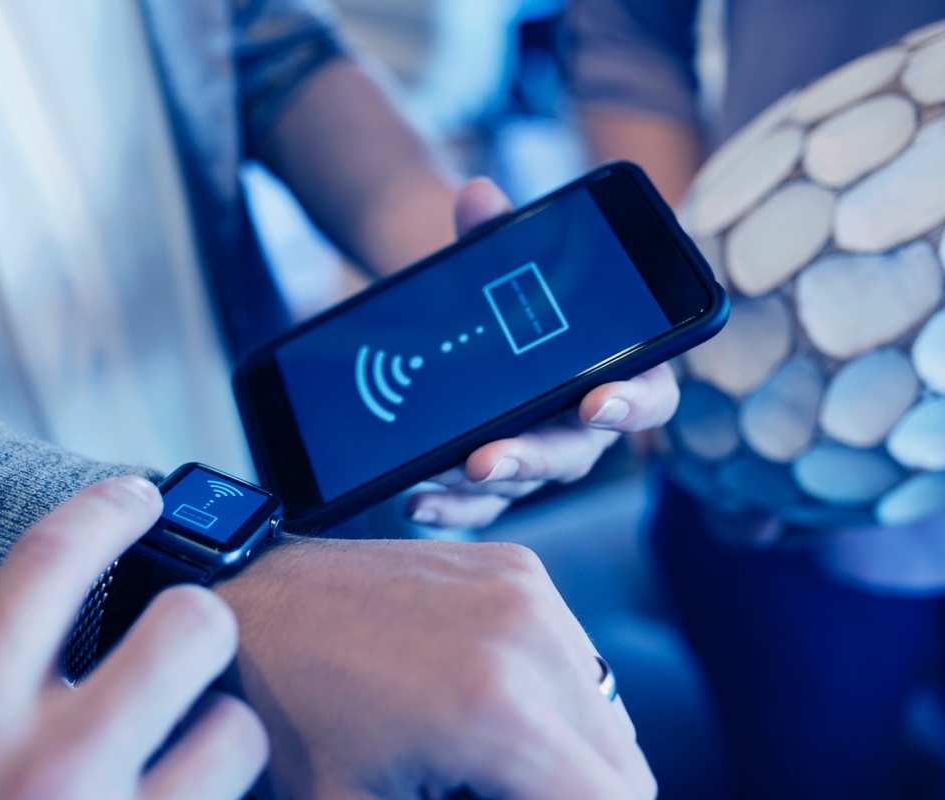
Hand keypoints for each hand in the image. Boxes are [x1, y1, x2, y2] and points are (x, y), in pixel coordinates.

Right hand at [0, 477, 267, 799]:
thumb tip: (35, 625)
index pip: (50, 563)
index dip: (104, 508)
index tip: (136, 495)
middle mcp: (51, 770)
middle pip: (190, 623)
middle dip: (194, 625)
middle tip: (182, 646)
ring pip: (239, 728)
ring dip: (220, 739)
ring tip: (182, 763)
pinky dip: (219, 799)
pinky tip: (185, 798)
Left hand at [215, 536, 655, 798]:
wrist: (249, 610)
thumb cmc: (290, 723)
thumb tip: (521, 798)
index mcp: (496, 712)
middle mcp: (527, 636)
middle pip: (626, 768)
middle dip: (572, 796)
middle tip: (493, 793)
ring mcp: (525, 589)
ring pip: (610, 715)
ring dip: (570, 756)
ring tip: (486, 762)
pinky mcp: (516, 566)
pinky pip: (577, 659)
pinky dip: (553, 700)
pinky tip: (485, 709)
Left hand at [405, 178, 680, 528]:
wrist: (458, 322)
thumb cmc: (503, 293)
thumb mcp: (498, 262)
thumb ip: (495, 234)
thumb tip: (476, 196)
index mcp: (618, 369)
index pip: (650, 397)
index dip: (633, 405)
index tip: (598, 402)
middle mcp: (585, 422)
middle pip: (577, 453)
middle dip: (533, 456)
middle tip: (490, 458)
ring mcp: (541, 453)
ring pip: (525, 482)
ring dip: (482, 482)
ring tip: (438, 473)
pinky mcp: (498, 475)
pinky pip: (483, 505)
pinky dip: (452, 509)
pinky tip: (415, 503)